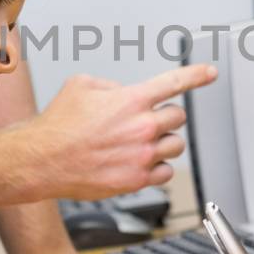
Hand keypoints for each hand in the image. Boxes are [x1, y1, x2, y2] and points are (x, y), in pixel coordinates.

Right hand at [29, 65, 217, 199]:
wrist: (43, 160)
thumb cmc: (58, 124)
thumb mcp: (81, 85)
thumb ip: (111, 86)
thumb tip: (125, 95)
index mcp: (132, 100)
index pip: (175, 82)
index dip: (197, 75)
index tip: (210, 73)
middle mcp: (142, 127)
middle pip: (178, 117)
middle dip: (164, 116)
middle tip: (144, 121)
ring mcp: (142, 156)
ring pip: (176, 145)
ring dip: (163, 142)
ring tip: (140, 143)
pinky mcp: (137, 180)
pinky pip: (166, 172)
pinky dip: (157, 167)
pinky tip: (140, 162)